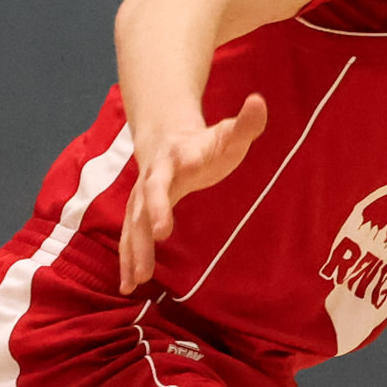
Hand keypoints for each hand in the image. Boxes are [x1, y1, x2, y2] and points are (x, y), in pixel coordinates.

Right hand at [116, 93, 268, 292]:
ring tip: (136, 280)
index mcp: (177, 156)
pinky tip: (128, 286)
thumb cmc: (205, 142)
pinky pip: (130, 237)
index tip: (176, 196)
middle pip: (148, 195)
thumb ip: (246, 122)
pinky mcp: (139, 213)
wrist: (165, 137)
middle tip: (159, 235)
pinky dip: (127, 260)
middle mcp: (154, 176)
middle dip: (152, 214)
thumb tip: (259, 100)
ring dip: (134, 249)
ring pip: (134, 222)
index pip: (175, 165)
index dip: (175, 178)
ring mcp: (142, 195)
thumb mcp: (228, 133)